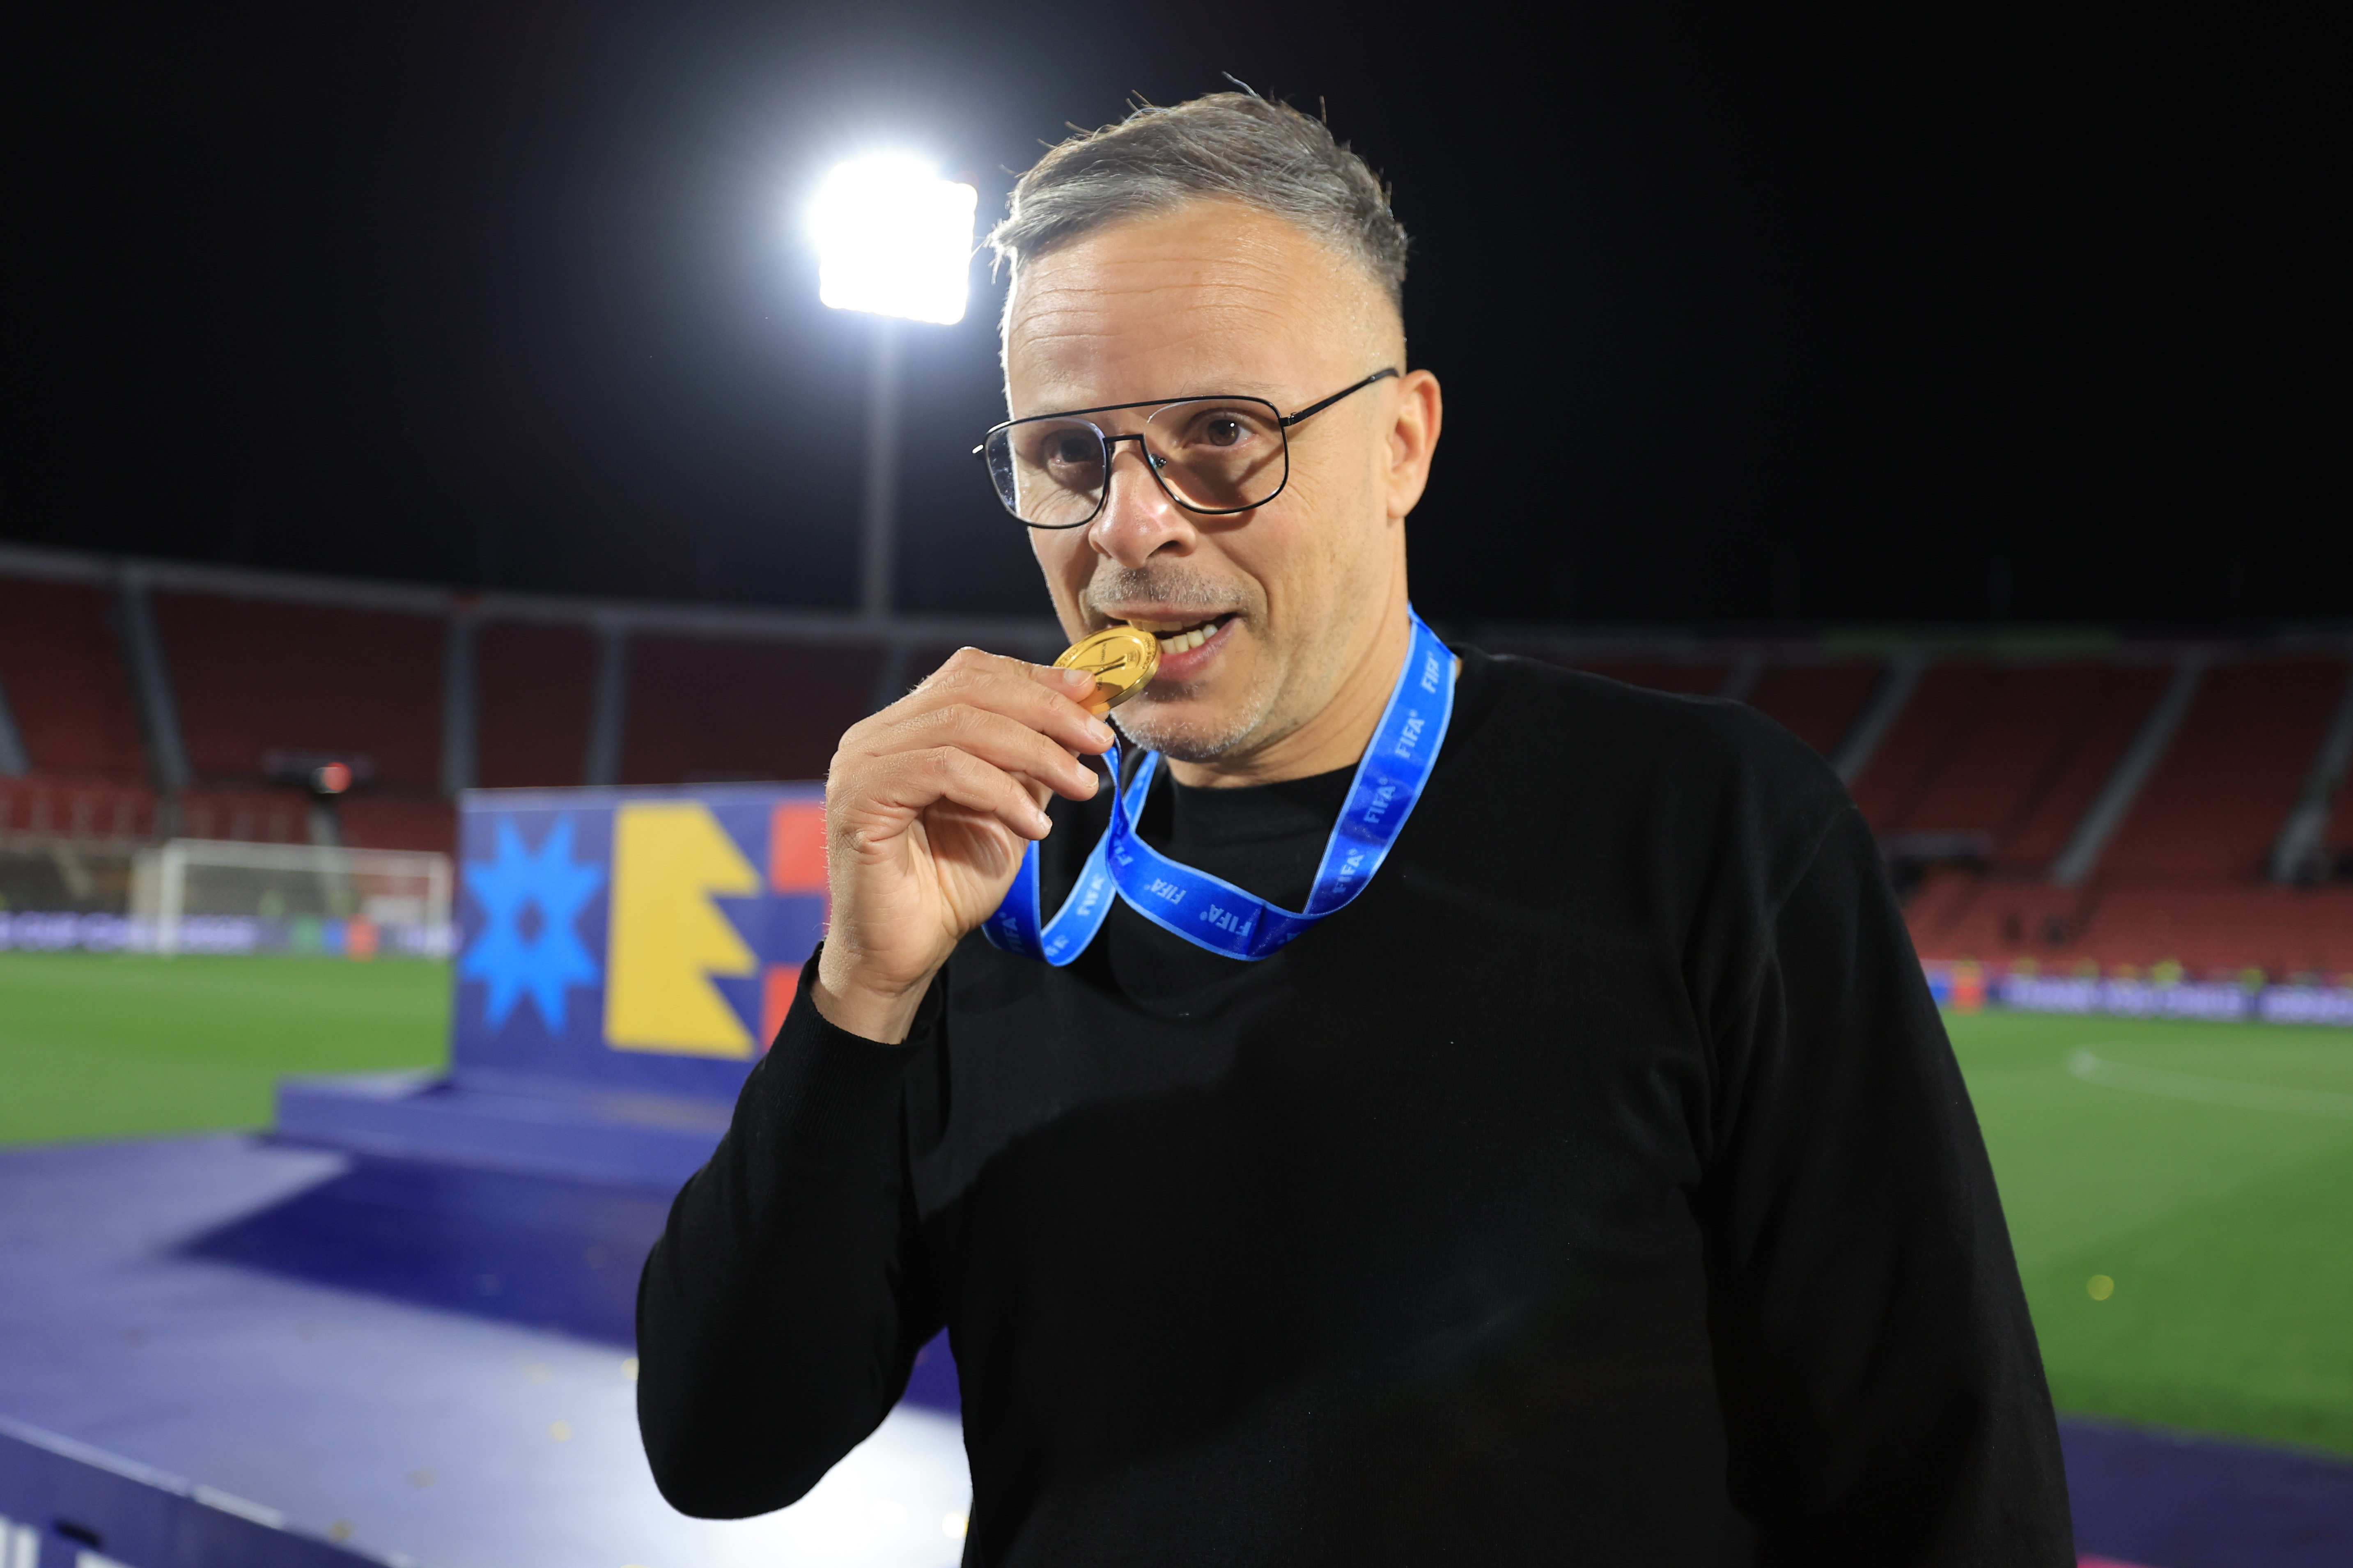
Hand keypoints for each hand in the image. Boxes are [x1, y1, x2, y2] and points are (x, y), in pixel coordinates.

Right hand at [814, 649, 1111, 1041]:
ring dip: (1035, 752)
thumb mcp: (1009, 809)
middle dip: (1046, 710)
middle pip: (969, 689)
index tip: (1091, 695)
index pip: (970, 673)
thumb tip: (1083, 717)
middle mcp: (875, 736)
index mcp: (905, 728)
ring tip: (1081, 788)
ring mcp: (861, 764)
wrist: (904, 954)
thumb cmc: (951, 884)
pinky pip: (942, 770)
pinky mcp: (858, 799)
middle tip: (1099, 741)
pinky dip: (998, 791)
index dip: (1034, 677)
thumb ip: (1032, 762)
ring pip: (960, 725)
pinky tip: (1034, 824)